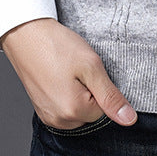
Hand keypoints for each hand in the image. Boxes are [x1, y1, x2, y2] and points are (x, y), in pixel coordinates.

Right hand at [0, 17, 137, 128]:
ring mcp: (47, 116)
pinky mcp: (41, 109)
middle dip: (89, 92)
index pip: (104, 109)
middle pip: (90, 113)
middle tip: (77, 69)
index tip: (87, 70)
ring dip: (78, 94)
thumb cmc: (57, 46)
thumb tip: (129, 119)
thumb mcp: (91, 66)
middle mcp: (58, 120)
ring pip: (78, 111)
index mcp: (72, 111)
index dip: (100, 86)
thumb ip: (111, 96)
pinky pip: (64, 108)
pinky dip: (66, 94)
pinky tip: (59, 76)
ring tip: (67, 71)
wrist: (27, 35)